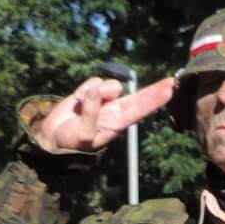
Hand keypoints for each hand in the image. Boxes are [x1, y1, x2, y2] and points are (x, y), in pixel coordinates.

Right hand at [32, 75, 178, 153]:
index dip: (155, 99)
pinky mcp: (91, 91)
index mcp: (118, 122)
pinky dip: (84, 89)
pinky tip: (78, 101)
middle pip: (139, 96)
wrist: (54, 137)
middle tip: (170, 81)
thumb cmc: (72, 141)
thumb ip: (92, 114)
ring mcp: (104, 99)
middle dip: (154, 89)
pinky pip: (93, 81)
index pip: (141, 109)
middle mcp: (116, 110)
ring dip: (97, 91)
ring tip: (83, 105)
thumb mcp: (84, 135)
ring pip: (109, 84)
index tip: (170, 90)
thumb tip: (97, 91)